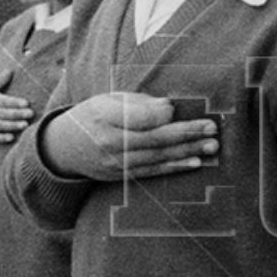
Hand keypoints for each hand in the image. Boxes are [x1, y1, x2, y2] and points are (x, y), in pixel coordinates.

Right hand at [0, 86, 34, 143]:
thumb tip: (10, 70)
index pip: (4, 101)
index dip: (15, 102)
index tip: (26, 103)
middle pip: (4, 113)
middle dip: (17, 114)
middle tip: (30, 113)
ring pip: (0, 125)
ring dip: (12, 125)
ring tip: (25, 125)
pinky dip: (1, 138)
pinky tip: (11, 138)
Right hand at [41, 91, 218, 181]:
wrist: (64, 148)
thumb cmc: (93, 115)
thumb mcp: (108, 99)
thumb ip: (138, 102)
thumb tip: (169, 107)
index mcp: (104, 116)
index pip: (138, 117)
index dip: (160, 114)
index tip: (176, 108)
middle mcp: (109, 143)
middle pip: (153, 139)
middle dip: (186, 133)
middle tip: (212, 128)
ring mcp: (114, 163)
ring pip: (157, 157)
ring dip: (188, 152)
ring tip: (212, 146)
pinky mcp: (120, 176)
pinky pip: (151, 171)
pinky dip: (175, 167)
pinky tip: (195, 163)